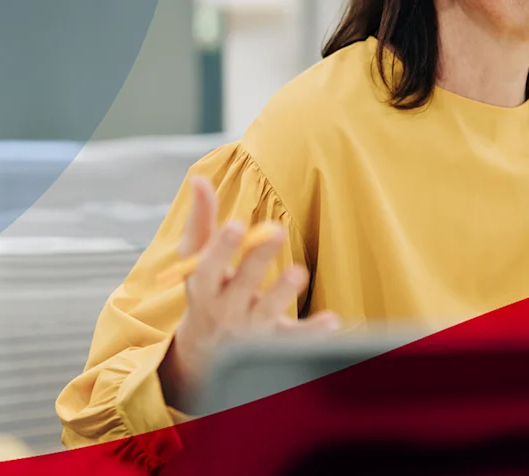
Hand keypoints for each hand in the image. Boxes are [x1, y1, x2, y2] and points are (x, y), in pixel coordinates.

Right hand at [159, 176, 339, 407]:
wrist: (207, 350)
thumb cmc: (205, 289)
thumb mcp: (195, 258)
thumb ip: (200, 219)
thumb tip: (199, 178)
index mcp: (203, 287)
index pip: (208, 267)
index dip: (221, 247)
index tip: (237, 224)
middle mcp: (226, 309)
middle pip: (242, 284)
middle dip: (257, 259)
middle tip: (276, 231)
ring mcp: (251, 328)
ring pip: (268, 311)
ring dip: (283, 291)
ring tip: (298, 271)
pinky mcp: (275, 341)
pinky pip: (295, 338)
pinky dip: (314, 332)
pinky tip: (333, 321)